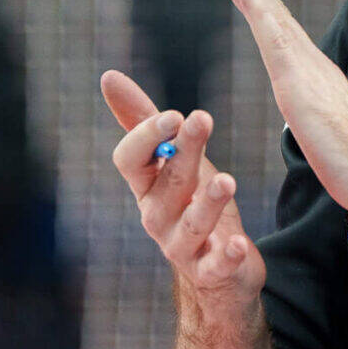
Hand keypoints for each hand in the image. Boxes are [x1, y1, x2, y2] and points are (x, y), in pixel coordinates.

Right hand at [100, 69, 264, 307]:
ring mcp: (180, 247)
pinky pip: (214, 266)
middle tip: (202, 120)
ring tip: (227, 180)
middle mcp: (156, 216)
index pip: (131, 160)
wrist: (218, 268)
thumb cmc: (192, 203)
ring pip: (191, 224)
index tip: (174, 114)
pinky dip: (226, 256)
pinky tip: (239, 244)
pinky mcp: (209, 272)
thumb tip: (108, 76)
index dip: (147, 137)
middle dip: (185, 151)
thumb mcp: (174, 159)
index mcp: (146, 186)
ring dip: (208, 202)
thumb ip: (145, 122)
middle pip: (168, 182)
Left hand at [221, 0, 347, 225]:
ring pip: (273, 17)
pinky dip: (258, 10)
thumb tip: (308, 113)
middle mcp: (311, 64)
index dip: (259, 2)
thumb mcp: (321, 134)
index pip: (279, 31)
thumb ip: (313, 116)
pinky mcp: (301, 85)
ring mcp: (307, 71)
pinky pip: (274, 39)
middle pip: (274, 13)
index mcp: (311, 76)